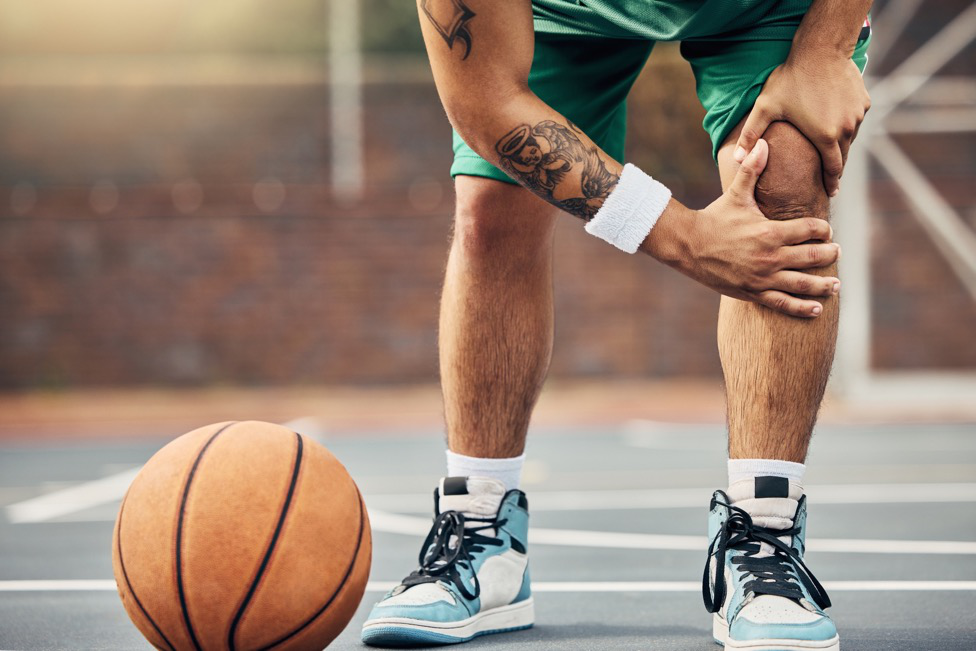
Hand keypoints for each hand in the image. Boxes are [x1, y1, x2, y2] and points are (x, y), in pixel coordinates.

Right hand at [643, 140, 840, 317]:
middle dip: (829, 254)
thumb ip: (751, 170)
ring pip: (802, 283)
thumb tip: (762, 143)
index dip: (824, 229)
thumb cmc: (713, 218)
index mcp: (770, 231)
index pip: (810, 230)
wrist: (688, 246)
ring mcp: (762, 277)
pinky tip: (817, 309)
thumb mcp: (735, 194)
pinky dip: (802, 308)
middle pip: (813, 257)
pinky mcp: (753, 292)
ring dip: (823, 285)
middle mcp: (770, 256)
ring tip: (836, 285)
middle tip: (836, 252)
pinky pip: (783, 304)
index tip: (827, 230)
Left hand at [733, 55, 869, 196]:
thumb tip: (737, 159)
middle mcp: (847, 129)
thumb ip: (751, 135)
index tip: (830, 192)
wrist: (821, 49)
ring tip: (830, 150)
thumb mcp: (765, 108)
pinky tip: (835, 123)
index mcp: (825, 136)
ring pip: (850, 138)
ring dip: (840, 145)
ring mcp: (858, 114)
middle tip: (830, 178)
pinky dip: (847, 125)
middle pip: (843, 156)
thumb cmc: (791, 79)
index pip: (832, 169)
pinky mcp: (864, 101)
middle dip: (836, 168)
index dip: (831, 182)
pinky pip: (856, 120)